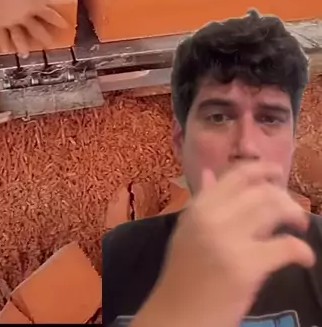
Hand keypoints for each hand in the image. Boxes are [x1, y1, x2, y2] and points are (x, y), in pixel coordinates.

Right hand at [0, 0, 66, 58]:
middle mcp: (25, 17)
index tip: (65, 27)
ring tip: (25, 55)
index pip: (50, 15)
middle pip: (36, 29)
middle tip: (50, 46)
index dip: (58, 21)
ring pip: (19, 36)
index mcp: (35, 5)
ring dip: (23, 46)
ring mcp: (11, 22)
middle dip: (43, 38)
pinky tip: (6, 50)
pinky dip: (4, 43)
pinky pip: (1, 35)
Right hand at [136, 162, 314, 326]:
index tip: (277, 173)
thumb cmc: (183, 277)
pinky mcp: (246, 267)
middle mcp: (213, 217)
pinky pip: (285, 247)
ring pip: (274, 211)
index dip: (261, 169)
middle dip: (284, 198)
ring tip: (300, 227)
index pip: (236, 176)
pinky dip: (302, 250)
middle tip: (293, 212)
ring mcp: (230, 241)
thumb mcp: (187, 231)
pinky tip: (304, 258)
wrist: (177, 317)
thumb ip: (202, 201)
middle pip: (260, 191)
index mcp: (199, 207)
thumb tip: (209, 173)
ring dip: (295, 216)